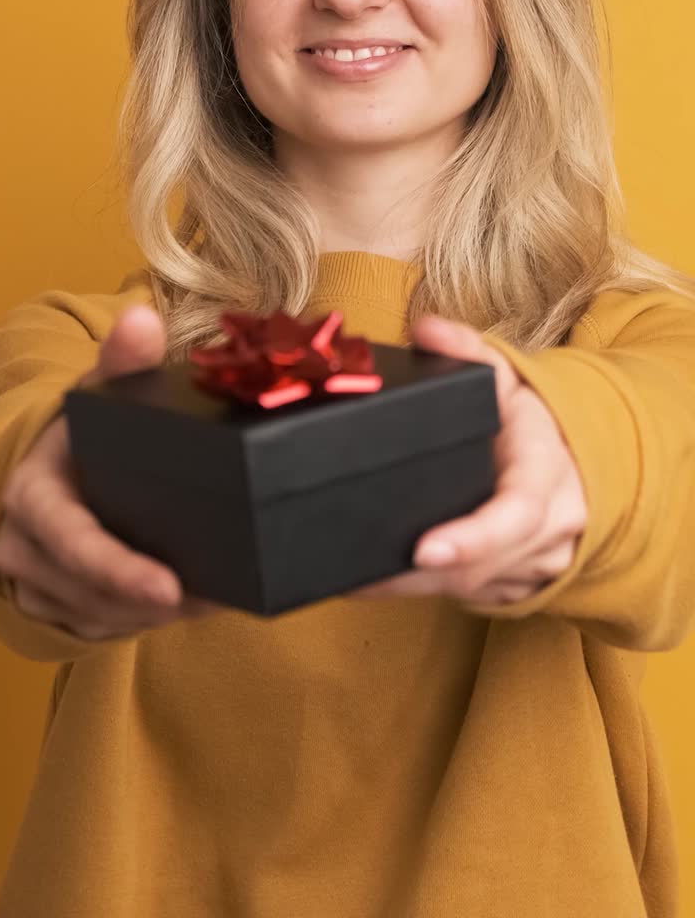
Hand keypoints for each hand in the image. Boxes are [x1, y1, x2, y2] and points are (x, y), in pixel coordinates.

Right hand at [0, 305, 217, 640]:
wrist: (59, 460)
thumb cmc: (88, 425)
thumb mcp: (104, 387)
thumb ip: (124, 359)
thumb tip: (141, 318)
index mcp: (32, 496)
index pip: (73, 543)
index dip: (120, 570)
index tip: (170, 589)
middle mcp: (23, 545)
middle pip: (92, 593)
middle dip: (154, 602)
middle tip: (216, 596)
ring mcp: (35, 582)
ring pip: (100, 619)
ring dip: (156, 616)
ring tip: (213, 599)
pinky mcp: (55, 606)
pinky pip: (102, 628)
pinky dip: (145, 622)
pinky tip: (191, 606)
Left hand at [352, 315, 587, 608]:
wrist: (578, 465)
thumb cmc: (531, 423)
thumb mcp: (507, 377)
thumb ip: (466, 349)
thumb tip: (425, 328)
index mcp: (547, 473)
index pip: (516, 513)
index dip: (472, 537)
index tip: (425, 549)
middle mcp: (551, 528)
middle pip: (483, 567)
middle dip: (418, 576)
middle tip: (356, 576)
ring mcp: (537, 564)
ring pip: (471, 590)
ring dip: (410, 590)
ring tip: (350, 582)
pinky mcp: (517, 586)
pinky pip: (468, 599)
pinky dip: (422, 594)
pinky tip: (374, 585)